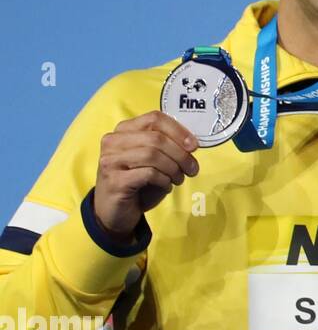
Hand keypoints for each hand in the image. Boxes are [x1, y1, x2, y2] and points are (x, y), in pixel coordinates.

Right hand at [93, 111, 199, 242]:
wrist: (115, 211)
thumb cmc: (138, 182)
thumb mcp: (154, 160)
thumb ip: (168, 147)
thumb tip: (192, 144)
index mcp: (124, 130)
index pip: (155, 118)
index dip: (179, 131)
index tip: (194, 146)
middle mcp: (113, 142)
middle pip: (157, 138)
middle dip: (181, 154)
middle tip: (192, 169)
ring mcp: (110, 161)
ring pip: (153, 155)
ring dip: (174, 168)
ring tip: (178, 179)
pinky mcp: (114, 180)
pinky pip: (148, 174)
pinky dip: (164, 180)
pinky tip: (165, 186)